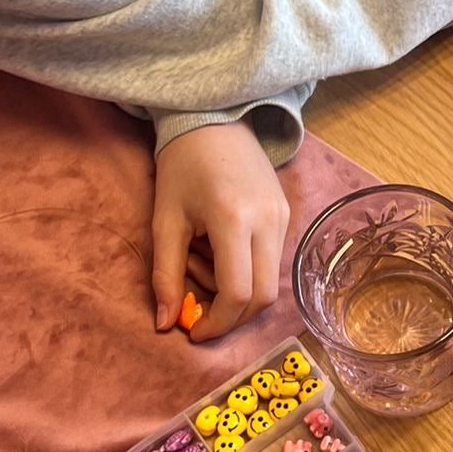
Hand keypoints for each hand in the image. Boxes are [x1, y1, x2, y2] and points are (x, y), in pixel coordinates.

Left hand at [152, 120, 290, 341]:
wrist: (214, 120)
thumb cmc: (182, 167)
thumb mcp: (165, 221)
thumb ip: (165, 275)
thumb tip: (165, 324)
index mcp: (234, 220)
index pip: (238, 293)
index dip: (217, 323)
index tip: (193, 331)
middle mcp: (269, 222)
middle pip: (262, 297)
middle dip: (231, 317)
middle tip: (199, 310)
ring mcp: (284, 218)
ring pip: (269, 282)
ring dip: (236, 292)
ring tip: (202, 262)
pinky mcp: (287, 215)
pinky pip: (271, 261)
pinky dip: (246, 271)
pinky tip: (219, 250)